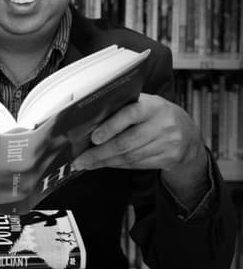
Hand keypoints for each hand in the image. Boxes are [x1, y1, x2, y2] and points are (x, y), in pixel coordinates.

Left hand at [72, 93, 206, 173]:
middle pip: (127, 143)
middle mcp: (162, 125)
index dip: (111, 126)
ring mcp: (167, 143)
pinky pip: (137, 165)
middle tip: (81, 160)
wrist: (188, 133)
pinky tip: (105, 164)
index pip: (131, 114)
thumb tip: (92, 119)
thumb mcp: (146, 104)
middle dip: (100, 153)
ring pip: (130, 157)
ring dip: (105, 162)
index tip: (94, 138)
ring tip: (87, 164)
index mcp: (154, 106)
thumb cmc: (157, 114)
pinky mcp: (168, 159)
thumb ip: (125, 108)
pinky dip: (117, 165)